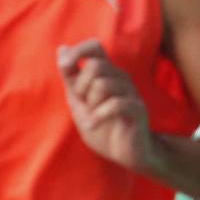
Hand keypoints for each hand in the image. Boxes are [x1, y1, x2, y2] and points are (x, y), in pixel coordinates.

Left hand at [58, 40, 153, 174]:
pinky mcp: (138, 109)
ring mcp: (131, 93)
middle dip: (80, 86)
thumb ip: (71, 76)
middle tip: (83, 104)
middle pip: (95, 66)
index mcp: (106, 73)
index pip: (95, 47)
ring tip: (92, 116)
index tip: (64, 66)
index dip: (78, 51)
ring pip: (103, 84)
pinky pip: (115, 104)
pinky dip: (98, 116)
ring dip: (91, 103)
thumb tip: (61, 48)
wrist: (124, 152)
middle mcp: (120, 78)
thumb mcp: (78, 100)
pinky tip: (92, 125)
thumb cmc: (101, 124)